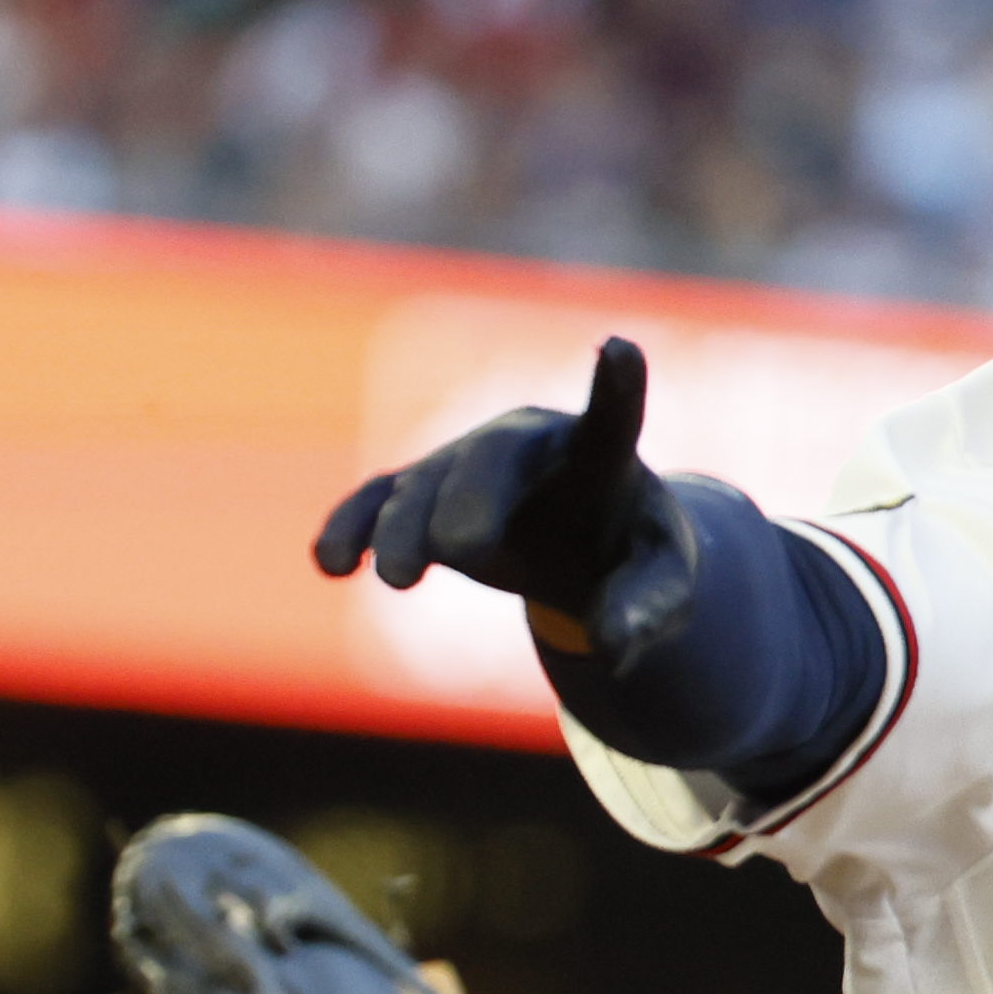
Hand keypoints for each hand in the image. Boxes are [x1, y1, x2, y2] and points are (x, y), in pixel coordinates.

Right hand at [310, 337, 703, 671]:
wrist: (586, 543)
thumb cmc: (632, 557)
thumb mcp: (662, 590)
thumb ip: (646, 610)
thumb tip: (609, 644)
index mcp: (601, 461)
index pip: (612, 422)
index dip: (617, 389)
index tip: (622, 348)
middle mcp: (527, 447)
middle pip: (491, 460)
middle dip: (470, 497)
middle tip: (460, 547)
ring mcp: (467, 465)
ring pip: (425, 485)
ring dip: (404, 529)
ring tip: (397, 582)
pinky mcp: (425, 492)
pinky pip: (378, 501)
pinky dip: (352, 526)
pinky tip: (330, 563)